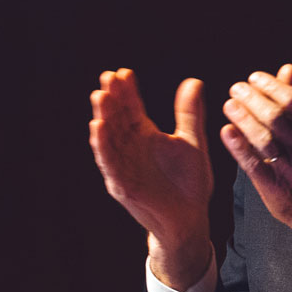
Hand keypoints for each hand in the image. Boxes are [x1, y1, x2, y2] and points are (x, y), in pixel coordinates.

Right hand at [89, 69, 212, 289]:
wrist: (190, 219)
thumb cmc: (189, 183)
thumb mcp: (191, 142)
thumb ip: (189, 114)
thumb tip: (193, 81)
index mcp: (145, 136)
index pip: (131, 108)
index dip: (127, 91)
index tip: (123, 72)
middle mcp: (130, 148)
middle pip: (117, 119)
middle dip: (111, 98)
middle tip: (108, 77)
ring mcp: (124, 166)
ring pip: (109, 138)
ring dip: (103, 117)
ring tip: (100, 97)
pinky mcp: (122, 185)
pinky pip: (109, 164)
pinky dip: (103, 146)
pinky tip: (98, 128)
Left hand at [219, 64, 291, 247]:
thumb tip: (286, 70)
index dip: (272, 86)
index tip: (255, 78)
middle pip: (277, 117)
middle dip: (254, 99)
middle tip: (237, 88)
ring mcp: (290, 169)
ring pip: (264, 138)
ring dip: (244, 118)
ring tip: (229, 105)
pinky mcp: (274, 186)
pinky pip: (254, 163)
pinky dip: (239, 147)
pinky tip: (226, 133)